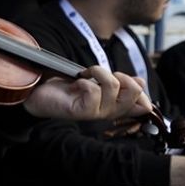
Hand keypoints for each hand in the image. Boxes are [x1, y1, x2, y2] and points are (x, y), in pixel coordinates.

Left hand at [23, 67, 151, 120]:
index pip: (142, 106)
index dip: (143, 94)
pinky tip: (76, 83)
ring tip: (86, 74)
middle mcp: (109, 112)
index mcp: (115, 105)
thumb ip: (118, 83)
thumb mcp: (97, 82)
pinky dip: (85, 81)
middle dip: (122, 76)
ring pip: (114, 87)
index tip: (133, 82)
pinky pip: (93, 91)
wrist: (41, 93)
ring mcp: (96, 113)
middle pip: (135, 93)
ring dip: (99, 72)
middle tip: (104, 75)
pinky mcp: (81, 112)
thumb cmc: (68, 87)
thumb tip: (141, 82)